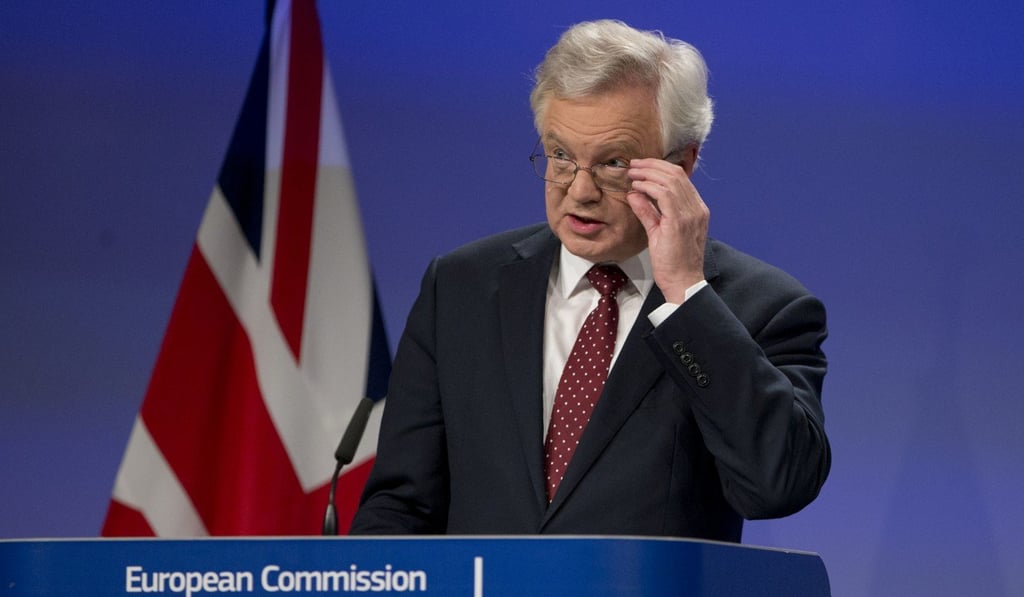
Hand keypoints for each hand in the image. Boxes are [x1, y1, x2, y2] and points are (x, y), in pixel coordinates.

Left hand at [625, 158, 708, 302]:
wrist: (683, 283)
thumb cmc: (673, 262)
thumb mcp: (658, 232)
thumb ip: (648, 212)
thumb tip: (634, 193)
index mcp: (697, 209)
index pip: (681, 178)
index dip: (659, 168)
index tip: (641, 167)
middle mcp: (697, 208)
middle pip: (676, 174)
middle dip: (652, 165)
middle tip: (633, 165)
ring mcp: (691, 214)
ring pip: (671, 180)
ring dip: (648, 173)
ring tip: (632, 173)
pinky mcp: (680, 222)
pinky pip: (665, 194)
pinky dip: (649, 187)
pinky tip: (637, 186)